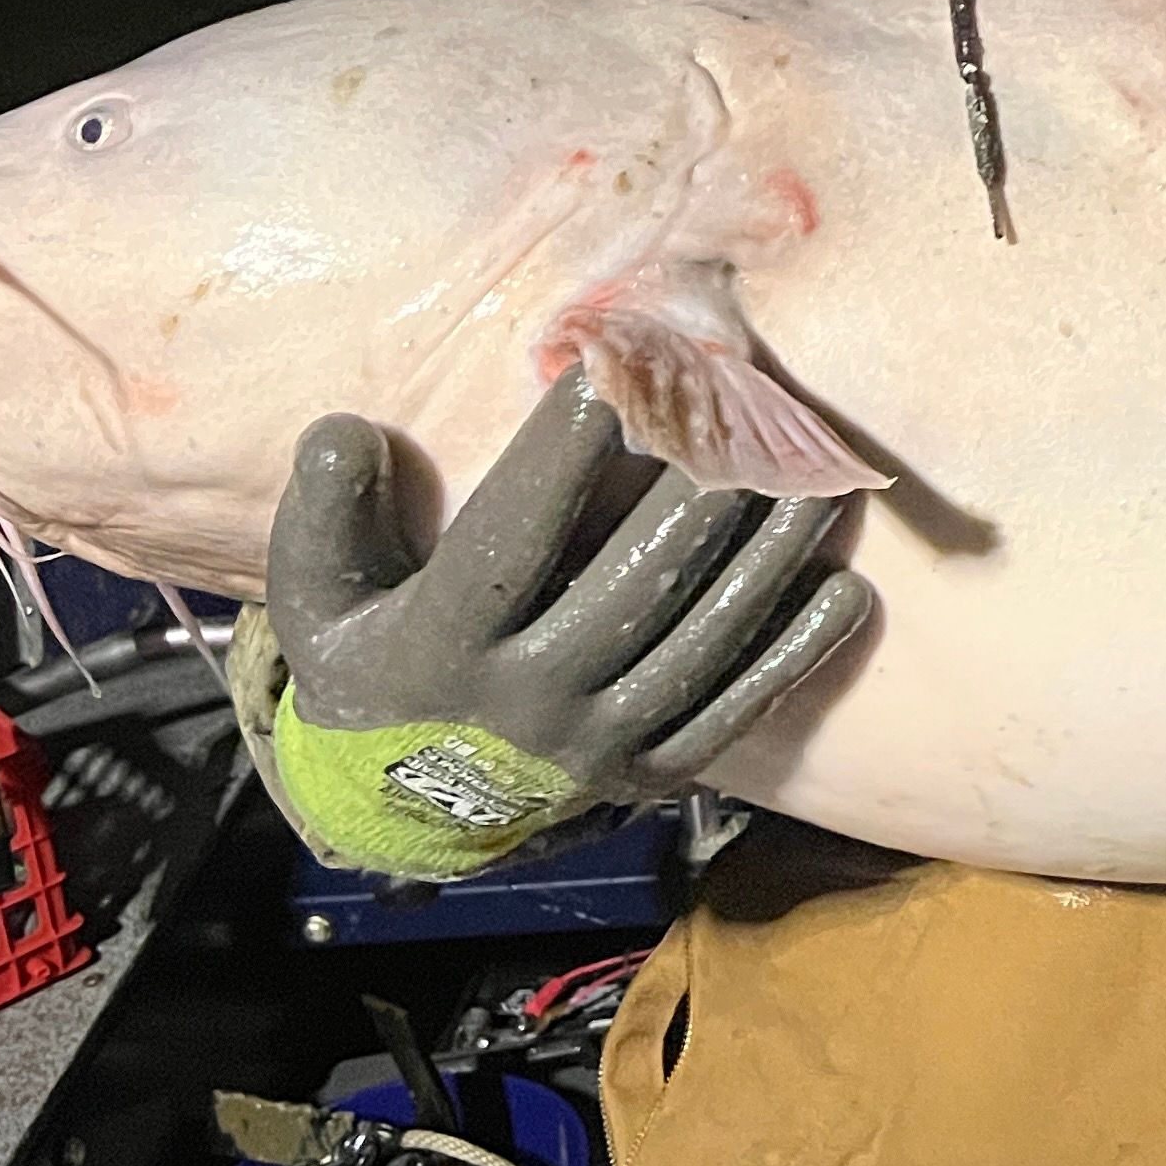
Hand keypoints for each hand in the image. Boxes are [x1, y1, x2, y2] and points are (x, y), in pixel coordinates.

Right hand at [268, 368, 871, 854]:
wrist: (408, 797)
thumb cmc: (373, 652)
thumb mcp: (318, 591)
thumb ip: (324, 512)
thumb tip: (346, 434)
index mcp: (440, 650)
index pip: (510, 542)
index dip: (558, 456)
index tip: (609, 368)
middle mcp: (526, 703)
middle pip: (628, 588)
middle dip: (694, 492)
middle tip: (751, 407)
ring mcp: (597, 746)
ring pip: (699, 646)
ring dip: (767, 560)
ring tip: (819, 478)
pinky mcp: (653, 774)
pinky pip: (736, 711)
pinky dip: (796, 654)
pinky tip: (847, 591)